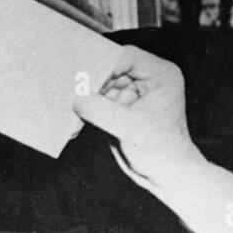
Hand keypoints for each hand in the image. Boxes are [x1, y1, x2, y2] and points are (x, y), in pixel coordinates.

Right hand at [72, 46, 196, 188]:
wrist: (166, 175)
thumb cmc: (163, 151)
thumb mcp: (133, 129)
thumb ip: (103, 111)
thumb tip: (76, 99)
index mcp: (160, 75)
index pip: (126, 56)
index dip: (103, 64)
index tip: (82, 75)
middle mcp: (145, 79)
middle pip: (109, 68)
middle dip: (89, 80)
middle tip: (67, 88)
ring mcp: (130, 93)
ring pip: (98, 84)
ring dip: (83, 96)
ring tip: (67, 103)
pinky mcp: (117, 108)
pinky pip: (94, 101)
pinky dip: (84, 109)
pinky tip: (73, 118)